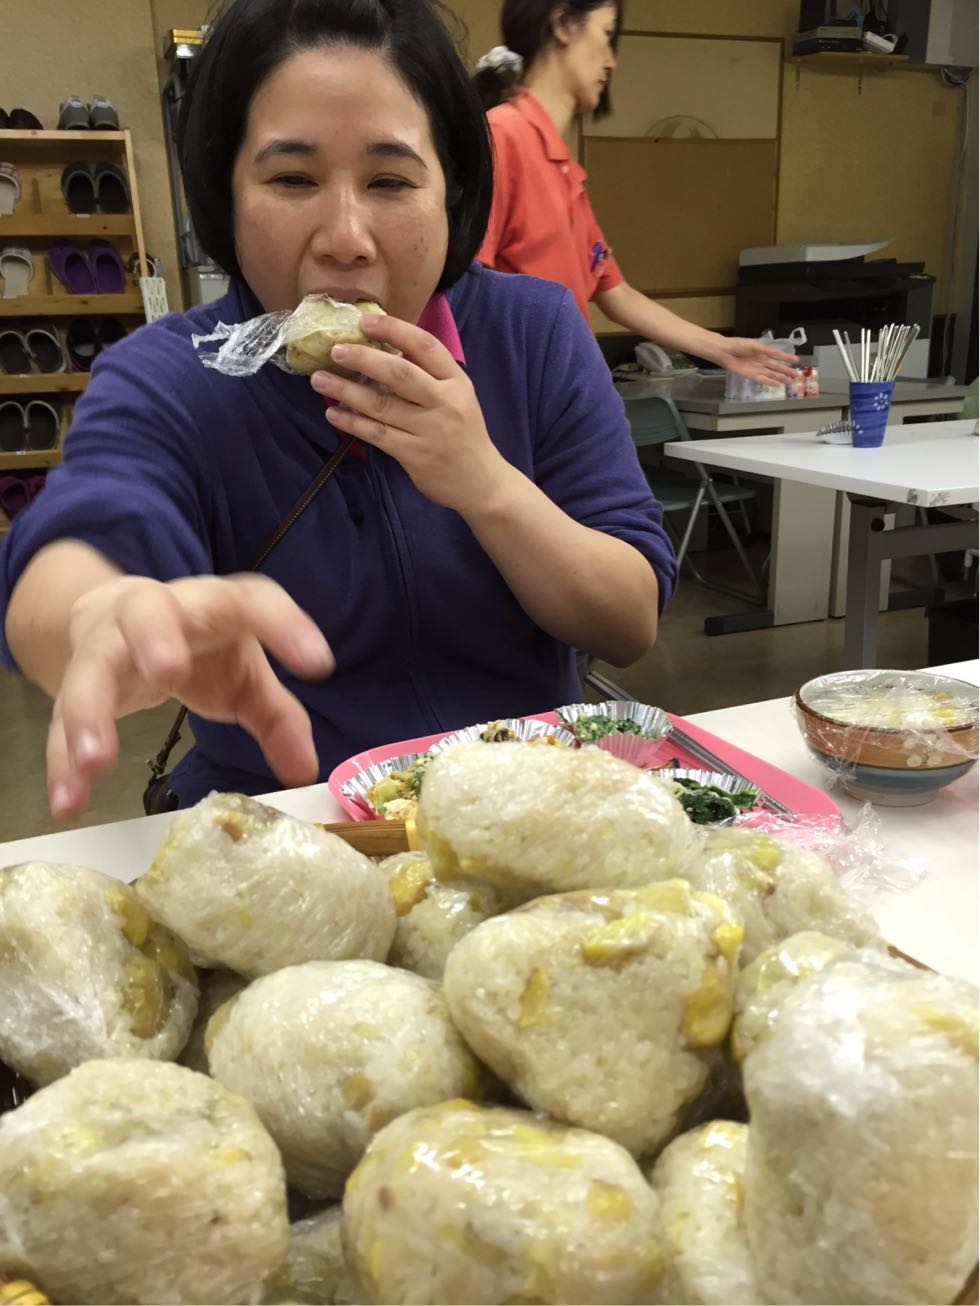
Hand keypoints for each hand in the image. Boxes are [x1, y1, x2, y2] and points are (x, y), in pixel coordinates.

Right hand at [48, 574, 333, 817]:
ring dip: (91, 712)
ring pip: (92, 668)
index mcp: (212, 606)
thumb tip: (303, 768)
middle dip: (155, 637)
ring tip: (97, 761)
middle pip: (148, 610)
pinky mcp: (76, 681)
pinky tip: (69, 798)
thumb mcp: (245, 674)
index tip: (318, 663)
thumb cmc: (197, 645)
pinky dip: (62, 760)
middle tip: (166, 671)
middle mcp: (155, 614)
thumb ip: (276, 716)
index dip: (284, 624)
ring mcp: (107, 646)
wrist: (115, 615)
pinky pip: (62, 719)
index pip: (251, 600)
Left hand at [309, 314, 510, 514]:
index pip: (426, 346)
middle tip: (335, 350)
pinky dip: (353, 423)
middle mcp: (445, 403)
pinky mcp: (415, 455)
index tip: (365, 321)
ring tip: (320, 380)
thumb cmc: (463, 433)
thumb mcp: (458, 397)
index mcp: (456, 381)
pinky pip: (378, 434)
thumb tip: (383, 350)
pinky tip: (334, 414)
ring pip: (382, 405)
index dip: (394, 329)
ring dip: (346, 391)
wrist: (480, 482)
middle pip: (400, 374)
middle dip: (364, 359)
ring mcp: (430, 430)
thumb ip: (428, 376)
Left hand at [708, 336, 799, 385]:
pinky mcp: (750, 375)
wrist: (725, 352)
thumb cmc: (738, 345)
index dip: (787, 357)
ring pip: (771, 374)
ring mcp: (756, 368)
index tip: (796, 360)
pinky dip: (770, 382)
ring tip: (789, 381)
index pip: (778, 355)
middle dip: (786, 371)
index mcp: (762, 351)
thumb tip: (779, 353)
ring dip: (780, 377)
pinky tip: (777, 384)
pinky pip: (762, 379)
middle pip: (776, 366)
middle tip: (796, 375)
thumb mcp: (755, 345)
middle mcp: (761, 360)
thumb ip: (767, 350)